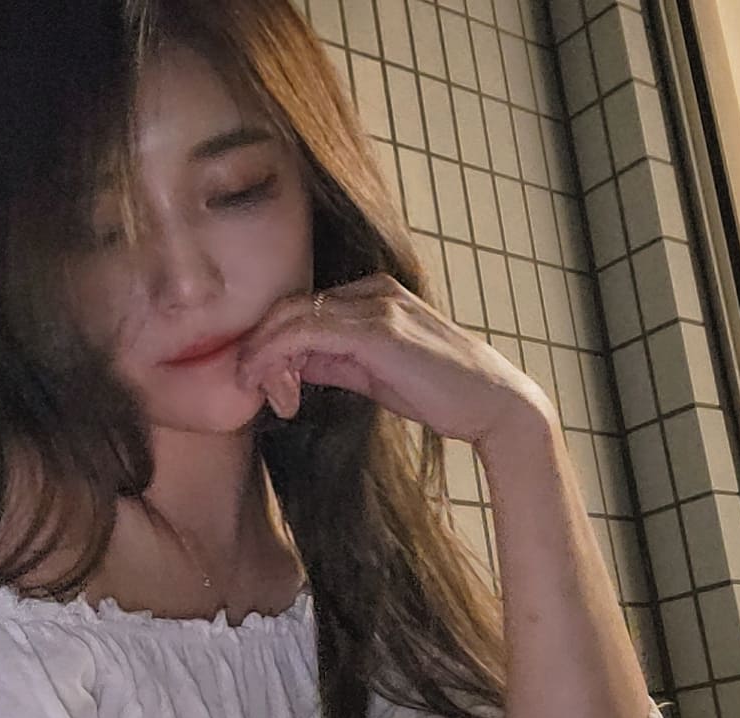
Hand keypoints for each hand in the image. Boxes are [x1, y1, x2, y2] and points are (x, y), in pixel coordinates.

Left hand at [235, 272, 548, 446]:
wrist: (493, 404)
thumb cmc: (438, 392)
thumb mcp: (372, 373)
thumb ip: (331, 361)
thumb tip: (289, 364)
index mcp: (373, 294)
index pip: (301, 308)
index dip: (271, 341)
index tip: (262, 382)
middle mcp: (372, 290)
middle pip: (289, 306)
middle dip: (259, 345)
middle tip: (247, 384)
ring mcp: (376, 306)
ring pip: (292, 316)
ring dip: (262, 353)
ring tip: (253, 387)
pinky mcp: (378, 329)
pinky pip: (307, 333)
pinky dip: (278, 356)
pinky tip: (271, 384)